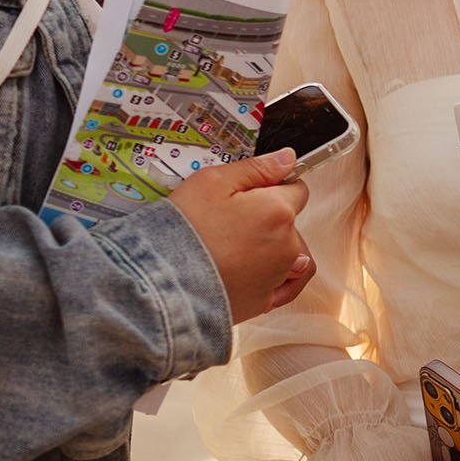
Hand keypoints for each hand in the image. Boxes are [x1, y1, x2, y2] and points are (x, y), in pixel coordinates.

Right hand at [170, 149, 312, 323]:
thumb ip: (256, 169)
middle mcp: (288, 245)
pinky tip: (254, 273)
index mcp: (278, 211)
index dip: (275, 188)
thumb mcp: (211, 182)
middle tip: (231, 223)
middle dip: (271, 219)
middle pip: (293, 224)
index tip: (253, 194)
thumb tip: (287, 159)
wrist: (162, 283)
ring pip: (294, 255)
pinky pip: (285, 286)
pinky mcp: (266, 301)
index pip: (297, 190)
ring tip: (238, 249)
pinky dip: (276, 279)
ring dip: (276, 249)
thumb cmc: (183, 230)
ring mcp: (279, 275)